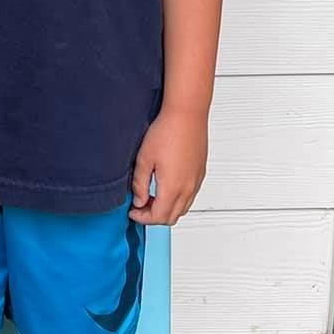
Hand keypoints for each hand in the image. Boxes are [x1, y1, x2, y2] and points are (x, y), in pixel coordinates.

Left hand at [130, 107, 207, 224]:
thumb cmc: (167, 132)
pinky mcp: (200, 174)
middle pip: (171, 217)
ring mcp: (196, 182)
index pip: (158, 217)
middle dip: (154, 216)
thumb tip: (138, 201)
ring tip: (151, 196)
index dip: (142, 218)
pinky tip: (165, 187)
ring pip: (182, 209)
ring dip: (166, 208)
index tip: (133, 211)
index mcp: (172, 188)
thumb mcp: (143, 159)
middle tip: (140, 205)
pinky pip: (190, 197)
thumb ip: (139, 184)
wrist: (187, 115)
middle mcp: (188, 188)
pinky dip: (177, 200)